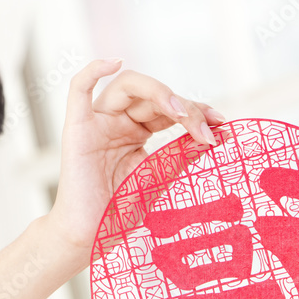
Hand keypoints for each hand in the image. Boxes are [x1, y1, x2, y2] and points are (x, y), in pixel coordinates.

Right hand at [45, 58, 225, 264]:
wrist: (91, 237)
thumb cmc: (119, 212)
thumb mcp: (160, 178)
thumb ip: (182, 154)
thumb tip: (218, 134)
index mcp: (136, 132)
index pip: (169, 109)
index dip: (196, 111)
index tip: (222, 125)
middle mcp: (117, 121)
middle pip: (153, 96)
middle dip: (185, 107)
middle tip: (206, 129)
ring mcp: (97, 123)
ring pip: (127, 86)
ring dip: (159, 93)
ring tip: (181, 112)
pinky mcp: (77, 129)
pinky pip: (78, 89)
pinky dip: (93, 70)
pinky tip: (113, 61)